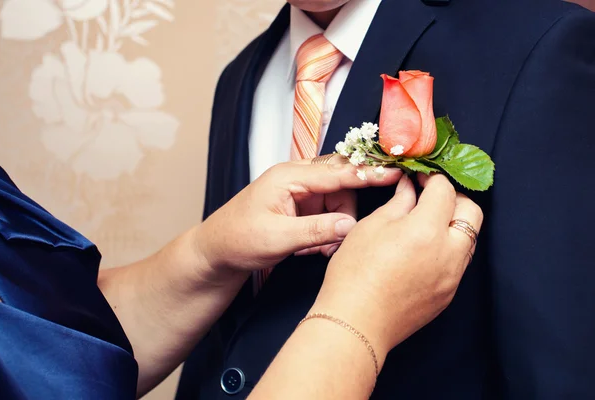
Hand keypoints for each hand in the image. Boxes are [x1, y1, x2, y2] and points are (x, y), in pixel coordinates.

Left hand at [195, 158, 402, 279]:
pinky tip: (316, 247)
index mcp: (288, 176)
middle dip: (347, 210)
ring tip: (320, 250)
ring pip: (338, 200)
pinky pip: (328, 213)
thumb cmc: (237, 239)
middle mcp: (296, 178)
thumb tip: (350, 225)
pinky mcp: (300, 206)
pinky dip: (328, 231)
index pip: (336, 171)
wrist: (217, 252)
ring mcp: (299, 192)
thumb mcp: (277, 238)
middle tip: (342, 237)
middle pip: (342, 183)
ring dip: (337, 225)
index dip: (367, 174)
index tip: (395, 172)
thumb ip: (316, 230)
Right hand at [310, 173, 482, 361]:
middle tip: (430, 197)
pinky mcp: (448, 294)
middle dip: (454, 198)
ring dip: (454, 224)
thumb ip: (399, 203)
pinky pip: (459, 263)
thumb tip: (410, 188)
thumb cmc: (355, 274)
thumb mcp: (371, 227)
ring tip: (427, 223)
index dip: (432, 178)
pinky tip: (423, 250)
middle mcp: (448, 252)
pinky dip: (448, 248)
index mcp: (427, 230)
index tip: (419, 179)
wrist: (356, 322)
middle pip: (471, 212)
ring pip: (469, 239)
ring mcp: (452, 276)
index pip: (445, 190)